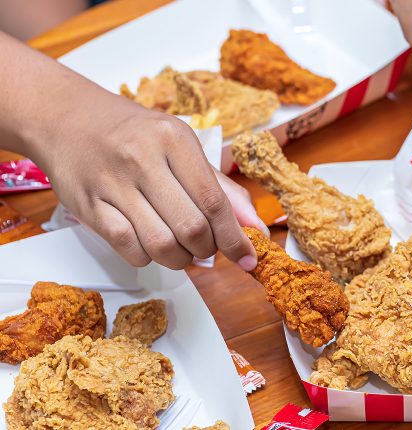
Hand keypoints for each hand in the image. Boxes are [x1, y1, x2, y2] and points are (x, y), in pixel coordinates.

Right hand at [31, 100, 261, 270]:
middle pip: (191, 227)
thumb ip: (220, 187)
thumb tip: (255, 225)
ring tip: (182, 250)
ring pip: (160, 244)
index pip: (214, 201)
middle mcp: (142, 158)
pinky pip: (127, 247)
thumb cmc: (133, 134)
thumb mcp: (181, 146)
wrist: (65, 116)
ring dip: (180, 259)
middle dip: (207, 249)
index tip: (248, 258)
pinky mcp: (87, 205)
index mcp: (174, 139)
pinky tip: (150, 245)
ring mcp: (112, 183)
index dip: (235, 237)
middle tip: (207, 248)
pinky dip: (147, 257)